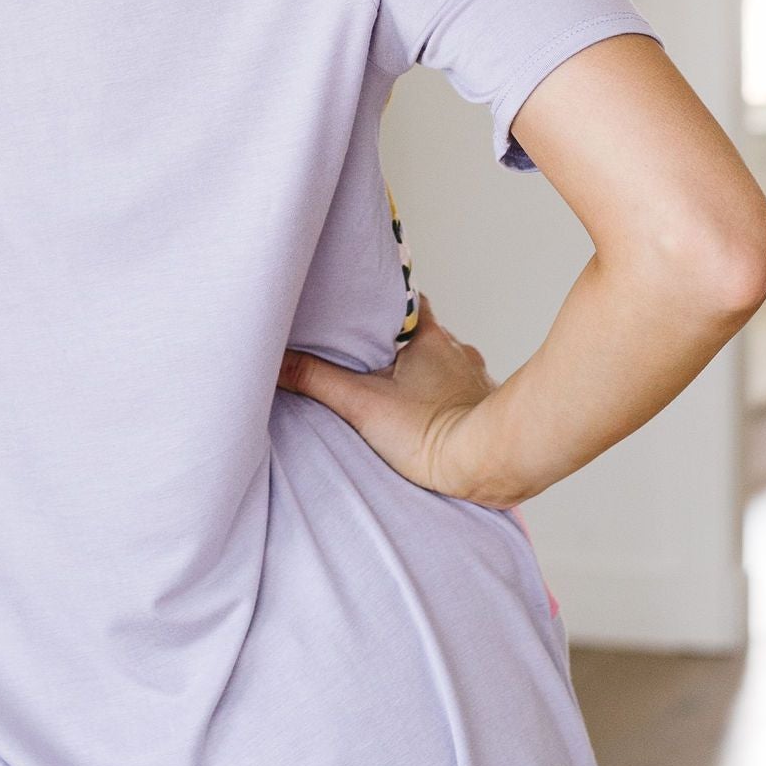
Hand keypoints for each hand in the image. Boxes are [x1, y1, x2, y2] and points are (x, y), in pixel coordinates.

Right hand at [277, 297, 507, 501]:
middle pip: (423, 335)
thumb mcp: (363, 404)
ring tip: (397, 391)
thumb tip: (275, 361)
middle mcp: (458, 351)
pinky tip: (428, 416)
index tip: (364, 309)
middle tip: (370, 358)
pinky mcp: (486, 408)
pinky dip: (443, 398)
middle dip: (398, 345)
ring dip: (423, 374)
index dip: (385, 304)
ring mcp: (475, 380)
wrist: (490, 464)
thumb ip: (317, 380)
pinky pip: (461, 393)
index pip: (408, 301)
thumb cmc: (431, 433)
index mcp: (429, 337)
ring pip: (443, 366)